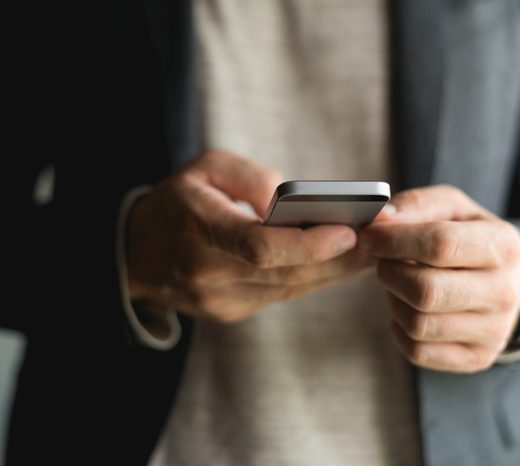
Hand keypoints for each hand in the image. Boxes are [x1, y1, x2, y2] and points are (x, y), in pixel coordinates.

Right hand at [126, 150, 371, 335]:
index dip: (308, 244)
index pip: (259, 247)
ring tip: (373, 249)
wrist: (138, 254)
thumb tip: (288, 199)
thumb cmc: (177, 202)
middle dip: (339, 258)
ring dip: (335, 271)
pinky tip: (341, 262)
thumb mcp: (204, 168)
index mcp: (198, 230)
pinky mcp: (230, 311)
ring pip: (290, 288)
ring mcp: (219, 300)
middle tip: (382, 240)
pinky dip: (314, 278)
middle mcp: (208, 274)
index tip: (350, 231)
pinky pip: (282, 295)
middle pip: (286, 273)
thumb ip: (247, 176)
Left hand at [358, 185, 519, 372]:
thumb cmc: (468, 239)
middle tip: (384, 262)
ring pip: (418, 324)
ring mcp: (495, 331)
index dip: (394, 239)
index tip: (369, 236)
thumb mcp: (451, 208)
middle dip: (390, 273)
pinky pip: (417, 351)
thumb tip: (381, 219)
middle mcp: (505, 292)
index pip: (440, 244)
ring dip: (394, 300)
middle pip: (425, 291)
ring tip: (399, 283)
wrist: (504, 282)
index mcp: (503, 246)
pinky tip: (407, 309)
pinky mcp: (477, 358)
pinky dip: (399, 329)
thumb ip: (416, 206)